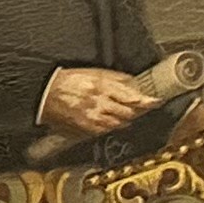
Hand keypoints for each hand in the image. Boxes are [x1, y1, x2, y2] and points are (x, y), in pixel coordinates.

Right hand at [40, 65, 155, 136]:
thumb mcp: (96, 73)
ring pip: (119, 123)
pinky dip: (112, 126)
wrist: (46, 94)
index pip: (132, 97)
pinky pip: (105, 130)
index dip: (147, 101)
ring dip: (127, 119)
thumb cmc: (69, 81)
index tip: (157, 101)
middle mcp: (99, 104)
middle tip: (146, 108)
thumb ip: (117, 79)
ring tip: (130, 114)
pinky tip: (113, 122)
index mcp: (103, 87)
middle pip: (128, 113)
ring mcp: (92, 118)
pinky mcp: (85, 127)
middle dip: (139, 111)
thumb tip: (135, 85)